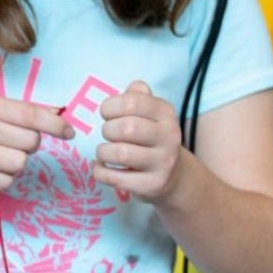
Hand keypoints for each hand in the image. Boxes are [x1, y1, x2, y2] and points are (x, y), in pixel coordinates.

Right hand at [0, 95, 73, 192]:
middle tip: (13, 145)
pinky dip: (5, 179)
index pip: (31, 114)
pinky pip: (7, 181)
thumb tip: (59, 113)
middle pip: (31, 141)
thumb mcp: (4, 115)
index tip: (70, 133)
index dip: (55, 125)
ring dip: (17, 164)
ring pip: (20, 163)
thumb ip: (31, 113)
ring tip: (1, 158)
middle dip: (29, 146)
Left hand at [94, 81, 183, 201]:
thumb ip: (139, 97)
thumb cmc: (152, 139)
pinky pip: (114, 177)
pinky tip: (101, 167)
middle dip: (107, 130)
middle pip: (126, 128)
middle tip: (108, 135)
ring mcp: (162, 163)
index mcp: (166, 113)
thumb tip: (133, 87)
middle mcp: (169, 136)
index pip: (132, 101)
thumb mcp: (151, 115)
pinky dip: (99, 171)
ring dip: (102, 152)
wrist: (173, 177)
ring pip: (119, 154)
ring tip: (104, 153)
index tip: (107, 113)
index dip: (111, 106)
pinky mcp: (151, 185)